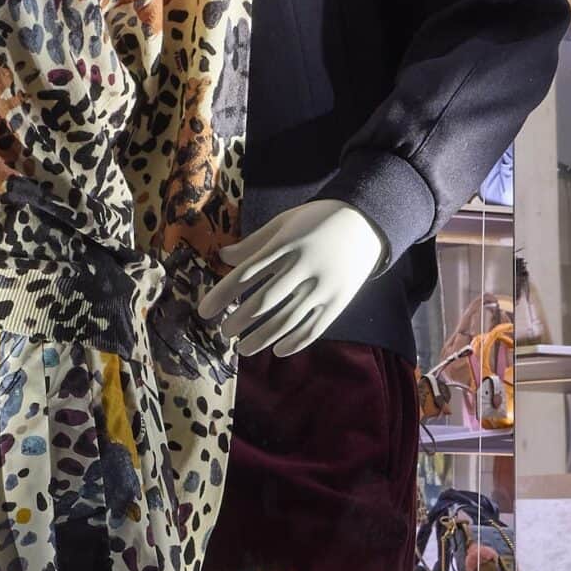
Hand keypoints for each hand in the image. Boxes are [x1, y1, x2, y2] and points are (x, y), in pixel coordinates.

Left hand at [200, 202, 385, 357]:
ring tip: (244, 348)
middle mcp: (304, 267)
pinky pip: (314, 328)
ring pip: (287, 320)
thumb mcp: (285, 223)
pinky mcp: (338, 302)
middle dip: (240, 320)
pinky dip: (295, 343)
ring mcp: (323, 287)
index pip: (247, 274)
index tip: (204, 311)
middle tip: (224, 332)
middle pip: (264, 301)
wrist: (367, 223)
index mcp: (286, 245)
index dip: (223, 294)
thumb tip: (222, 257)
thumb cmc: (318, 220)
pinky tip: (278, 350)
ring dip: (262, 338)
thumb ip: (254, 243)